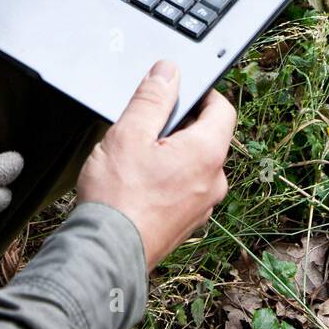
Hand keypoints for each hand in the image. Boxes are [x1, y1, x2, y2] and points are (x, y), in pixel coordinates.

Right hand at [76, 61, 235, 270]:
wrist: (106, 256)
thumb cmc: (117, 199)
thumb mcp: (128, 134)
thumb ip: (152, 98)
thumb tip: (168, 72)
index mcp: (207, 154)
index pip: (223, 109)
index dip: (202, 93)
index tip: (179, 90)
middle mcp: (214, 181)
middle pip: (208, 136)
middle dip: (181, 124)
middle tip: (147, 125)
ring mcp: (203, 206)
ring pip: (195, 164)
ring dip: (173, 152)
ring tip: (138, 156)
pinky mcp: (188, 223)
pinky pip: (186, 188)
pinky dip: (169, 178)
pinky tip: (139, 182)